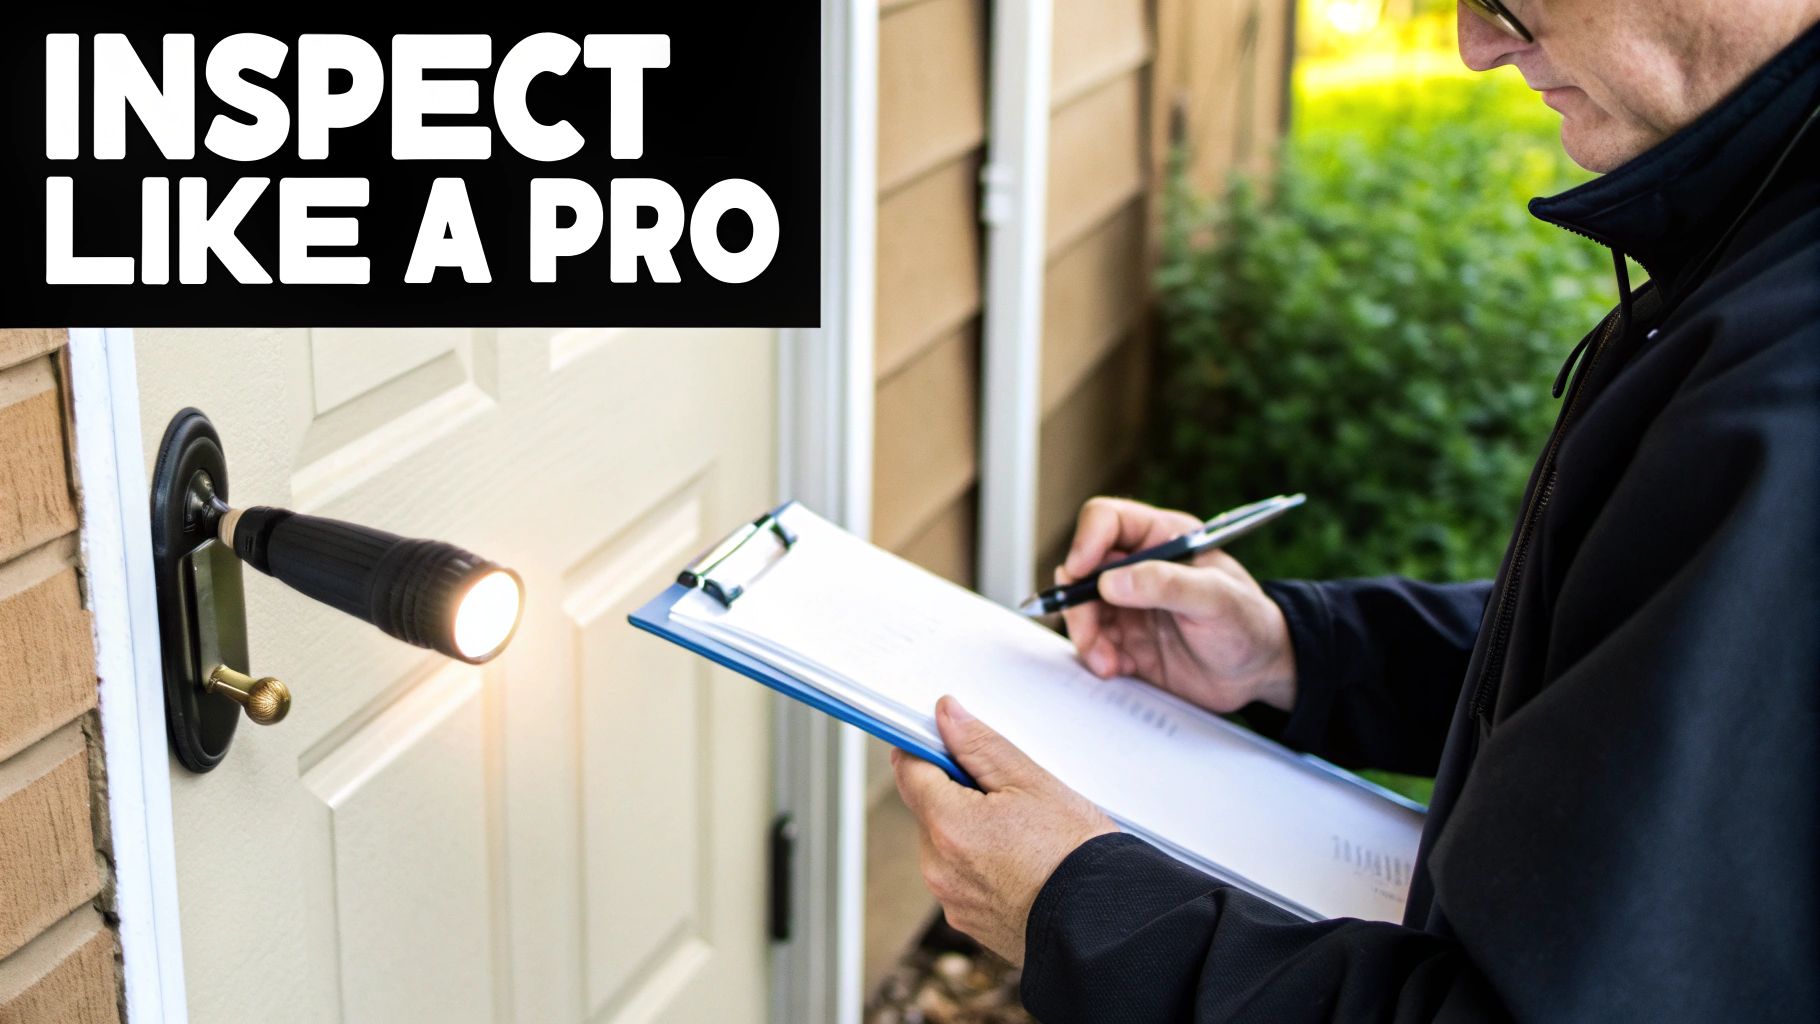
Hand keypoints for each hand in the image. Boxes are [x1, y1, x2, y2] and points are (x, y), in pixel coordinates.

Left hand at [892, 696, 1117, 965]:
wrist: (1105, 925)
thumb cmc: (1077, 856)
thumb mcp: (1033, 783)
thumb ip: (981, 746)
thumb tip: (946, 716)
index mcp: (949, 826)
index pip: (909, 770)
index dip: (926, 748)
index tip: (947, 740)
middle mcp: (939, 868)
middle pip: (929, 809)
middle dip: (958, 794)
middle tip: (1008, 792)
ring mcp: (953, 900)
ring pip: (946, 845)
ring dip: (970, 830)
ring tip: (1023, 833)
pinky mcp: (970, 922)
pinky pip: (962, 879)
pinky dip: (982, 865)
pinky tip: (1022, 862)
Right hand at [1060, 497, 1296, 713]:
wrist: (1259, 674)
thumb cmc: (1249, 625)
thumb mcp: (1216, 599)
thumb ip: (1168, 585)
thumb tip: (1111, 582)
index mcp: (1161, 539)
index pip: (1107, 521)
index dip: (1086, 541)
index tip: (1080, 572)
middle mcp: (1138, 567)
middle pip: (1081, 568)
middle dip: (1077, 602)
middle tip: (1088, 633)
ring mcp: (1128, 604)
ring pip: (1080, 608)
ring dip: (1085, 636)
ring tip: (1108, 662)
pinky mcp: (1125, 639)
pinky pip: (1092, 642)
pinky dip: (1096, 657)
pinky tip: (1118, 669)